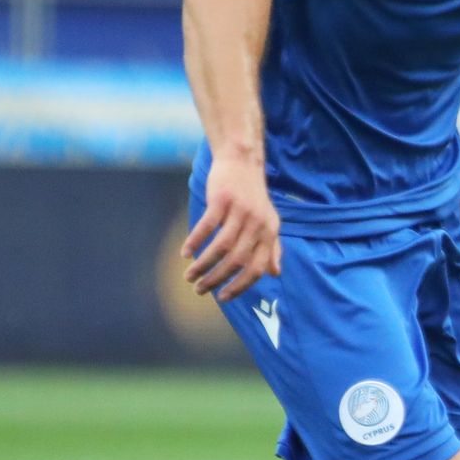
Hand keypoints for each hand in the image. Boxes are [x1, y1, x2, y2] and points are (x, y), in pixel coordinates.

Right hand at [183, 151, 280, 299]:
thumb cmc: (253, 196)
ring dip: (203, 265)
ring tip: (190, 276)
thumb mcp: (269, 221)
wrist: (242, 162)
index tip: (223, 297)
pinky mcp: (222, 199)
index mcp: (269, 232)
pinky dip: (195, 241)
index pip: (257, 268)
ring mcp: (240, 211)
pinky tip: (185, 253)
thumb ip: (272, 247)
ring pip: (221, 247)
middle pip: (236, 261)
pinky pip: (207, 226)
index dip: (240, 286)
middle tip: (200, 290)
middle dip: (217, 279)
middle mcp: (258, 224)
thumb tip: (274, 273)